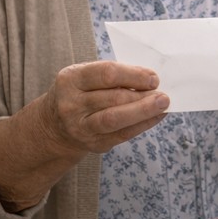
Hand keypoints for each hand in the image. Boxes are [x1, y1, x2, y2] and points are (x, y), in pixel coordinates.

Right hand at [0, 61, 168, 210]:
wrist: (54, 125)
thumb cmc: (79, 92)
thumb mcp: (85, 76)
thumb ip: (112, 75)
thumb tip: (150, 79)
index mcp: (70, 79)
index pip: (106, 74)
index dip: (133, 75)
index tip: (154, 78)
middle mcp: (71, 104)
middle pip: (113, 98)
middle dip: (142, 96)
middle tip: (163, 94)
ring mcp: (80, 127)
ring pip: (115, 119)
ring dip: (143, 112)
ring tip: (163, 104)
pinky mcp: (93, 144)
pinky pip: (122, 135)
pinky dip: (143, 125)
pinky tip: (157, 116)